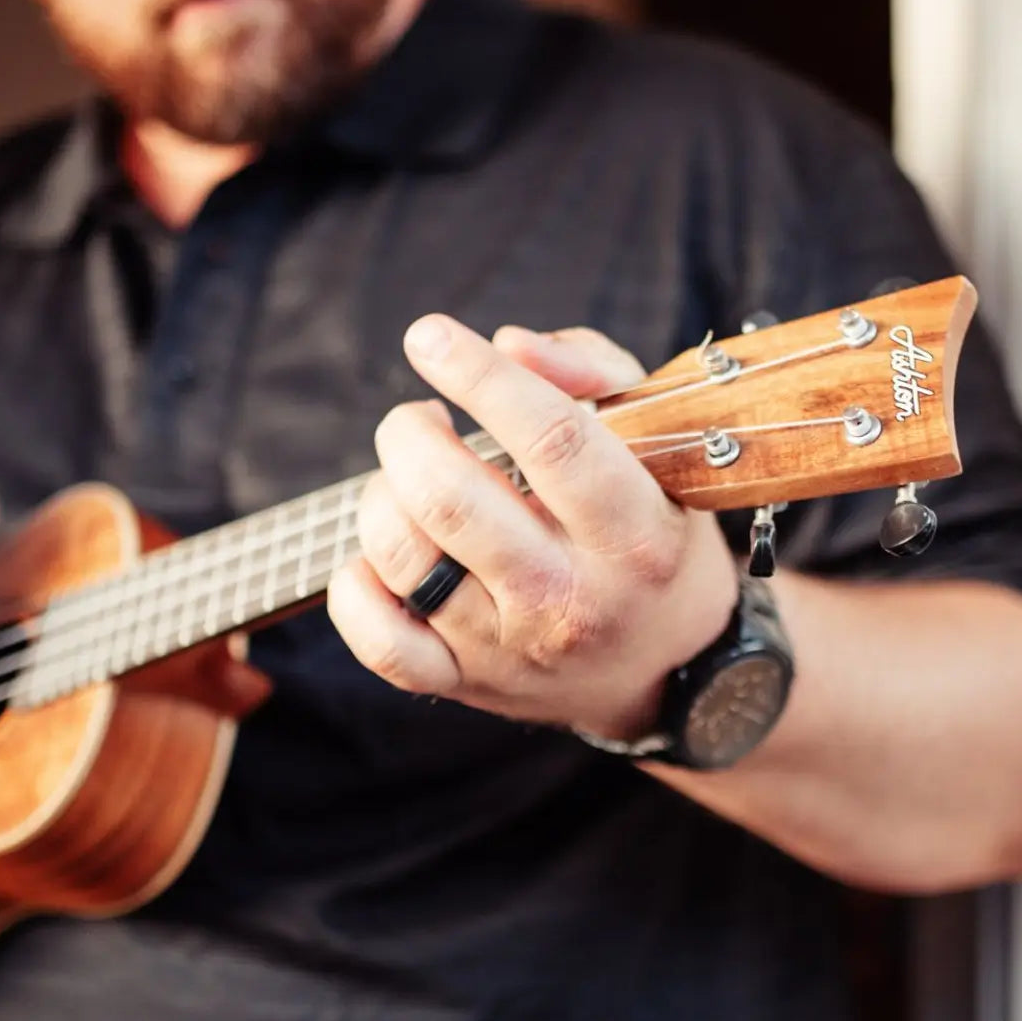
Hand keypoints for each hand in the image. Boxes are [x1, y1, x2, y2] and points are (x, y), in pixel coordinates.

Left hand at [326, 318, 738, 741]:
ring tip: (406, 478)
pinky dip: (357, 587)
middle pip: (452, 501)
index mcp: (635, 535)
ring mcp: (513, 649)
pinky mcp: (468, 684)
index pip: (552, 441)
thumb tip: (508, 344)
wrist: (663, 667)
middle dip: (409, 435)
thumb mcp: (658, 445)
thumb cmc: (652, 533)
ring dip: (382, 495)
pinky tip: (381, 555)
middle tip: (418, 420)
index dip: (481, 375)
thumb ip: (594, 373)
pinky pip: (380, 644)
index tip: (429, 337)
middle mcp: (572, 599)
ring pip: (405, 559)